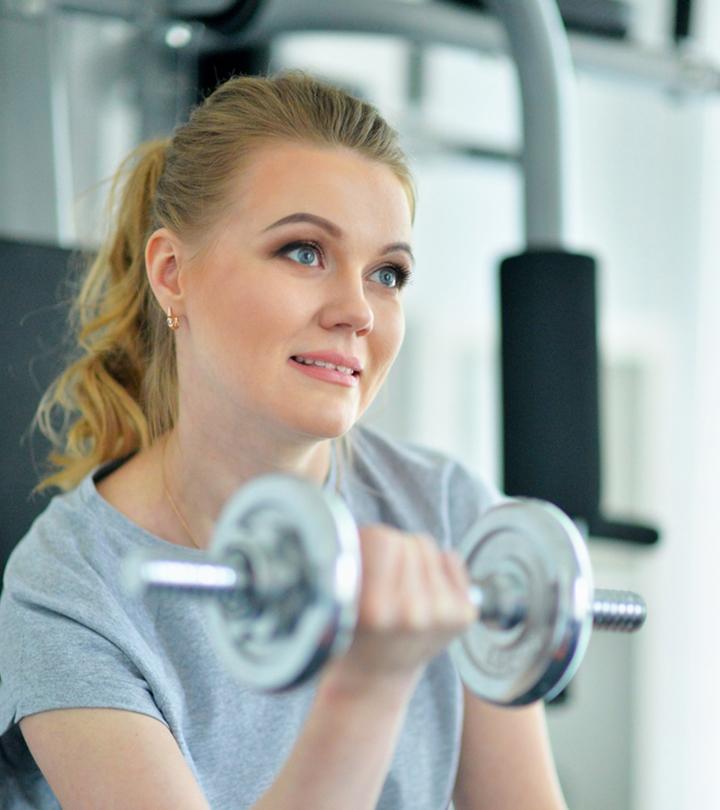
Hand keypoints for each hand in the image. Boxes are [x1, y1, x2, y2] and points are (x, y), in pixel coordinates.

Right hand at [321, 524, 475, 694]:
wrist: (377, 676)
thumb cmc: (353, 629)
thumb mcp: (339, 598)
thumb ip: (355, 563)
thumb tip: (377, 534)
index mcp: (376, 610)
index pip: (385, 539)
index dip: (371, 542)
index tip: (363, 557)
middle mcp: (412, 614)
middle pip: (411, 541)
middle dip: (394, 551)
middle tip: (382, 577)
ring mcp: (441, 616)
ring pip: (431, 548)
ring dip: (414, 559)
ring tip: (400, 587)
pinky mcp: (463, 616)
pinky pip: (451, 558)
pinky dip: (437, 566)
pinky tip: (422, 590)